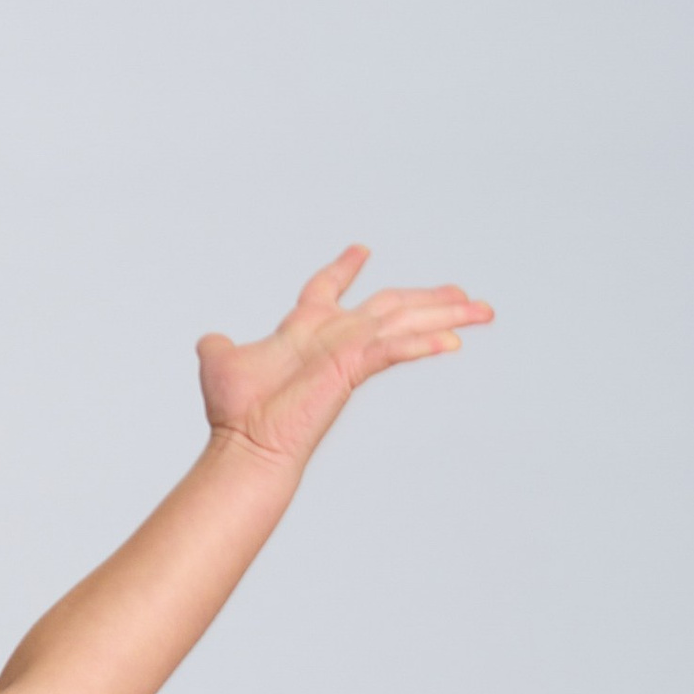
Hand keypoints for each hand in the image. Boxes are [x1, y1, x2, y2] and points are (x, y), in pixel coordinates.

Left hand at [197, 249, 492, 468]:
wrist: (246, 443)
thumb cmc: (235, 412)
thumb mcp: (220, 362)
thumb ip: (218, 346)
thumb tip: (210, 341)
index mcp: (305, 328)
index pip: (329, 289)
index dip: (343, 269)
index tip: (360, 250)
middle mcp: (333, 337)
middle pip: (390, 305)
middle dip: (427, 296)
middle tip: (461, 290)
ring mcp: (347, 351)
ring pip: (405, 320)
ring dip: (444, 312)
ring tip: (483, 309)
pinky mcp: (353, 368)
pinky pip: (395, 348)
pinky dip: (423, 342)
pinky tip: (454, 340)